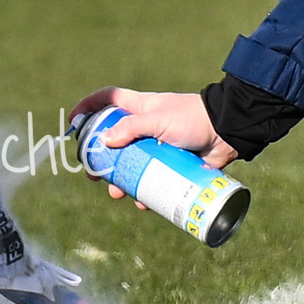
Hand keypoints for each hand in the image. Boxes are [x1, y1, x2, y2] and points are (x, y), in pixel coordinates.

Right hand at [69, 87, 239, 203]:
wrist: (229, 132)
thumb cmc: (193, 118)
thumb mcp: (159, 119)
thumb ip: (132, 128)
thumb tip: (105, 142)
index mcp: (139, 107)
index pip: (107, 100)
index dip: (87, 107)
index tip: (74, 122)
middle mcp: (144, 126)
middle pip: (111, 139)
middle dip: (99, 157)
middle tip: (92, 172)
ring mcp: (156, 146)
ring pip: (129, 164)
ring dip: (119, 180)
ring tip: (117, 193)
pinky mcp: (170, 163)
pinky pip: (151, 179)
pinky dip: (145, 192)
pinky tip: (143, 202)